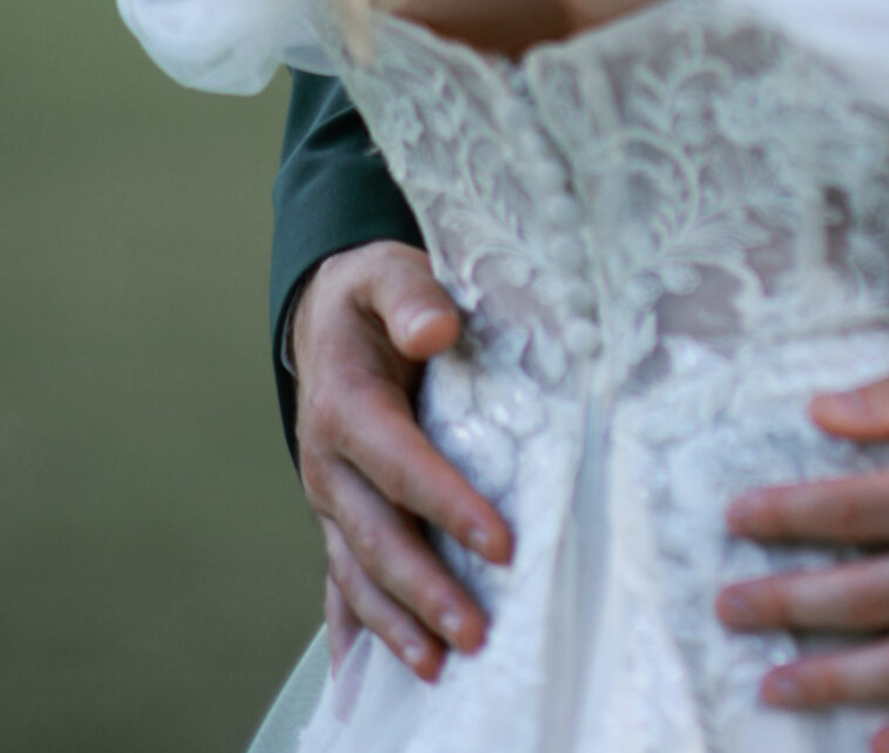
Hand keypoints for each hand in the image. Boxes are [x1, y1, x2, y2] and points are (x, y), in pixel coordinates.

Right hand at [292, 243, 512, 682]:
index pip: (402, 464)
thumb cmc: (372, 294)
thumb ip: (411, 295)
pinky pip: (339, 580)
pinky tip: (363, 678)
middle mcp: (329, 462)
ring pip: (356, 571)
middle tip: (474, 632)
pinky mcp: (337, 514)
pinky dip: (353, 629)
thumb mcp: (388, 272)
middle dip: (424, 589)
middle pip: (377, 536)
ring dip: (394, 623)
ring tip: (437, 667)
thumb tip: (436, 328)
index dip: (447, 505)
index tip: (501, 542)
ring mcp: (329, 497)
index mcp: (347, 405)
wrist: (325, 312)